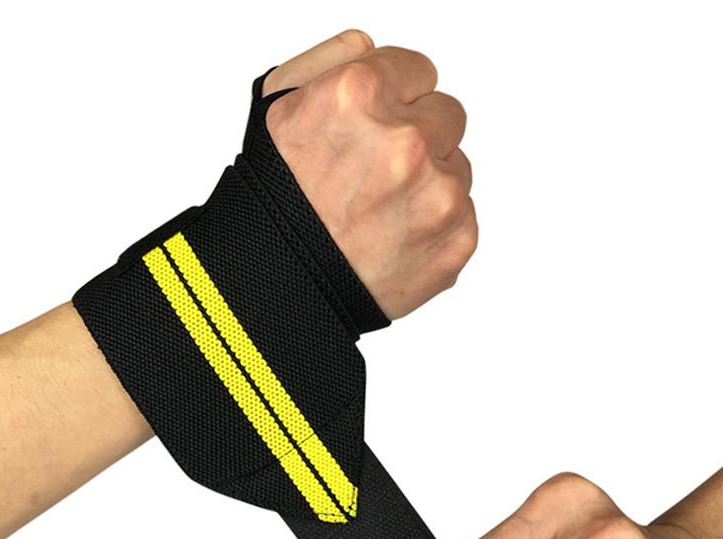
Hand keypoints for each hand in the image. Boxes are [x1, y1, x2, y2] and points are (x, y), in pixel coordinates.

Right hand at [263, 30, 476, 318]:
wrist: (279, 290)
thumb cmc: (275, 208)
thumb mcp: (276, 111)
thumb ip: (328, 61)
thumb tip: (372, 47)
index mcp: (359, 96)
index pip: (418, 71)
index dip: (391, 101)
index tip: (372, 131)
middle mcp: (407, 141)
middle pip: (446, 116)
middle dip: (415, 141)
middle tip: (373, 179)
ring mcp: (438, 195)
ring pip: (458, 168)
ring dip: (427, 187)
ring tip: (378, 217)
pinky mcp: (457, 241)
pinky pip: (462, 216)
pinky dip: (434, 229)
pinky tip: (393, 242)